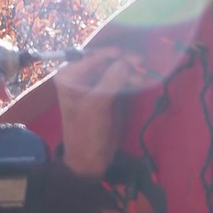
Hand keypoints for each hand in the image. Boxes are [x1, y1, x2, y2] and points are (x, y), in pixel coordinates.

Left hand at [53, 46, 147, 177]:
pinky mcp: (108, 92)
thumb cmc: (86, 132)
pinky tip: (142, 81)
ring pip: (116, 69)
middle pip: (106, 60)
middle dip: (124, 61)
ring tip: (143, 77)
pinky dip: (132, 79)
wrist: (90, 158)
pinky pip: (121, 80)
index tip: (127, 55)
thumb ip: (109, 82)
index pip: (91, 56)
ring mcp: (96, 83)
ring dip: (130, 71)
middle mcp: (81, 76)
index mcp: (69, 76)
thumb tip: (124, 62)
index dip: (110, 54)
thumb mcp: (96, 106)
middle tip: (141, 63)